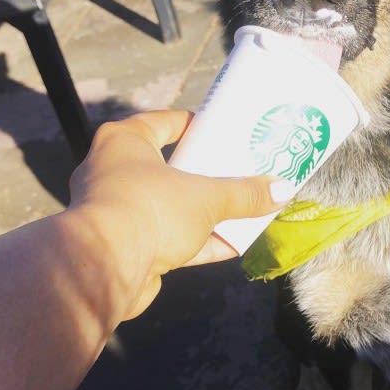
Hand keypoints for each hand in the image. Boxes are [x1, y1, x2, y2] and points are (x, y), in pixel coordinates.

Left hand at [67, 110, 283, 318]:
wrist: (104, 267)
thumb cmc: (151, 209)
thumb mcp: (206, 197)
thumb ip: (244, 194)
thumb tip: (285, 189)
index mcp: (123, 142)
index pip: (162, 122)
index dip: (192, 124)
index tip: (219, 129)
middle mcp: (112, 171)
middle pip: (167, 166)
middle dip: (201, 173)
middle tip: (233, 170)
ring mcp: (116, 210)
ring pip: (168, 206)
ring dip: (202, 212)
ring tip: (239, 209)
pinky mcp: (123, 246)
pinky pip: (166, 237)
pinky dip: (195, 242)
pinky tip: (230, 246)